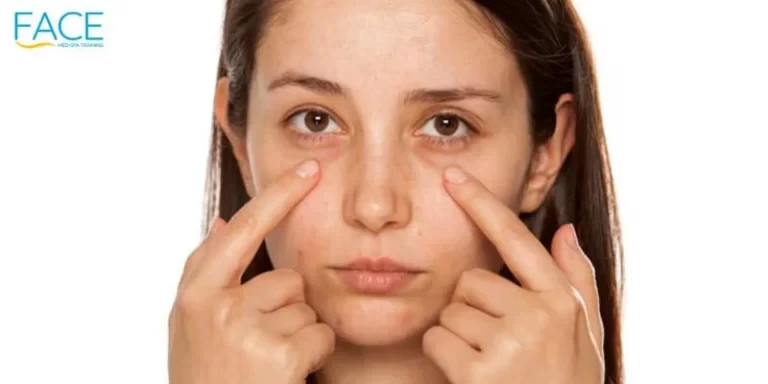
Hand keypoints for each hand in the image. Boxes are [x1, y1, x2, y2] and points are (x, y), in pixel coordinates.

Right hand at [168, 159, 334, 383]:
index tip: (308, 169)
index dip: (278, 196)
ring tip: (268, 363)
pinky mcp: (278, 353)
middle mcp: (217, 305)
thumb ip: (208, 272)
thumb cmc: (206, 378)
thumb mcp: (192, 326)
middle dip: (285, 309)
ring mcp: (247, 328)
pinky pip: (319, 333)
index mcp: (195, 293)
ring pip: (305, 307)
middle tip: (258, 346)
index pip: (242, 229)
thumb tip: (225, 219)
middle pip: (287, 278)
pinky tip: (286, 375)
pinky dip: (312, 355)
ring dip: (297, 334)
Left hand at [423, 166, 603, 383]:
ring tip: (488, 363)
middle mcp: (539, 315)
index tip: (453, 176)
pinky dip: (442, 357)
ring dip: (458, 334)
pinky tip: (469, 377)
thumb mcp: (587, 336)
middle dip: (474, 308)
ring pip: (451, 310)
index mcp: (562, 301)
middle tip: (496, 344)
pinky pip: (437, 339)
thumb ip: (577, 280)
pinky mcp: (479, 371)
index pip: (517, 239)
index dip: (483, 205)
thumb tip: (565, 231)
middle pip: (472, 281)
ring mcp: (510, 342)